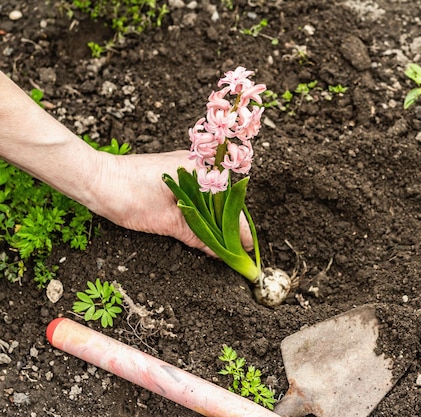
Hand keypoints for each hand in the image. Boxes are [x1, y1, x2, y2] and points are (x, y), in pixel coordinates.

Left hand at [90, 150, 253, 256]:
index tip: (247, 250)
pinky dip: (201, 213)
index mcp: (202, 170)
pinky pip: (197, 195)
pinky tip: (203, 230)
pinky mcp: (175, 175)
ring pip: (211, 200)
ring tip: (222, 245)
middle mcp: (198, 165)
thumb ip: (199, 236)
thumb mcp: (167, 222)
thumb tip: (221, 254)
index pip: (231, 204)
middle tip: (236, 252)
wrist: (94, 180)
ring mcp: (186, 169)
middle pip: (224, 201)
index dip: (240, 230)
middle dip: (230, 226)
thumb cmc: (128, 194)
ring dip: (215, 221)